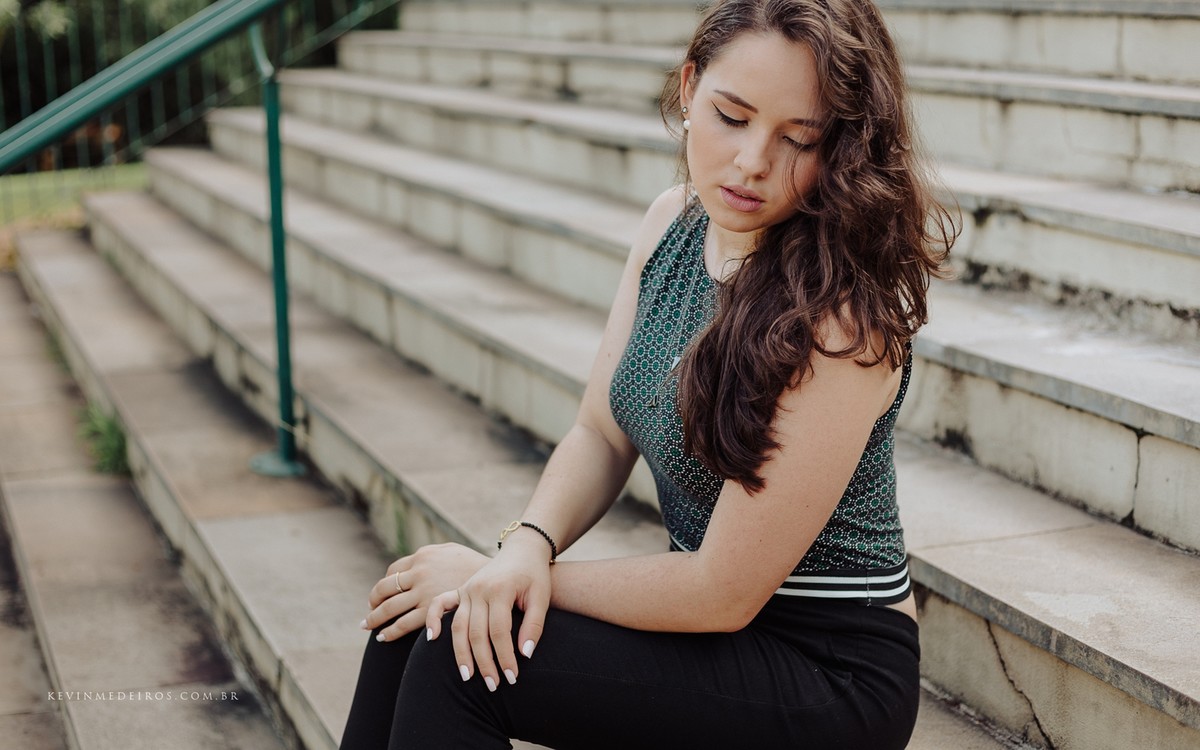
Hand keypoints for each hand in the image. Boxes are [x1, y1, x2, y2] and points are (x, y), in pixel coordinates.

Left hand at [363, 543, 488, 641]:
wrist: (499, 575)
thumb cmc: (477, 566)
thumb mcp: (454, 552)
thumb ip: (437, 555)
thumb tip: (423, 560)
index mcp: (423, 555)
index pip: (393, 571)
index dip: (383, 586)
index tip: (378, 597)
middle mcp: (419, 571)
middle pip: (385, 589)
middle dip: (373, 604)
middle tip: (367, 616)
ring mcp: (423, 590)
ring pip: (390, 608)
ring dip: (375, 620)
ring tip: (368, 629)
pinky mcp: (430, 610)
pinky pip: (403, 623)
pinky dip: (391, 632)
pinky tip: (385, 638)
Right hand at [425, 533, 551, 691]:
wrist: (523, 550)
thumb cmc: (534, 575)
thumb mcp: (542, 597)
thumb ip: (534, 625)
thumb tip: (524, 655)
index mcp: (500, 589)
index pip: (499, 632)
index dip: (504, 657)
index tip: (512, 678)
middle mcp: (478, 589)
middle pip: (476, 633)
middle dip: (485, 663)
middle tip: (493, 686)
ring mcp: (466, 589)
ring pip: (458, 626)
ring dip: (461, 654)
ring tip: (468, 678)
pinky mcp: (459, 590)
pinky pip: (439, 604)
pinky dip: (432, 620)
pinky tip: (432, 639)